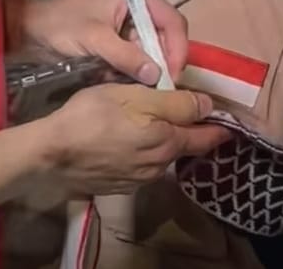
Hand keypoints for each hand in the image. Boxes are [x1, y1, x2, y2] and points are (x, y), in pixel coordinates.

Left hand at [15, 0, 187, 85]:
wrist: (29, 31)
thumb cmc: (60, 26)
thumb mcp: (94, 40)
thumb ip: (126, 56)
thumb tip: (157, 75)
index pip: (172, 21)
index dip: (178, 49)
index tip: (173, 76)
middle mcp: (138, 7)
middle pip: (166, 37)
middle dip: (164, 62)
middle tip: (162, 89)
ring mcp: (128, 25)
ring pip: (153, 51)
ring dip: (149, 70)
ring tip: (144, 90)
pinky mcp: (119, 42)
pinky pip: (138, 59)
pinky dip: (135, 73)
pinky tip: (129, 85)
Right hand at [45, 84, 227, 196]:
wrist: (53, 153)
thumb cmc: (95, 115)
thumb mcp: (136, 96)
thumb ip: (175, 103)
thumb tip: (208, 105)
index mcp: (168, 143)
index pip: (205, 138)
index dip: (219, 127)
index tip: (229, 120)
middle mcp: (159, 166)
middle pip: (184, 148)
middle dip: (193, 132)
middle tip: (196, 115)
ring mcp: (138, 179)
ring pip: (163, 157)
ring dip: (167, 142)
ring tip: (160, 124)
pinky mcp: (119, 184)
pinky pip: (143, 165)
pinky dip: (146, 151)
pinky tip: (133, 140)